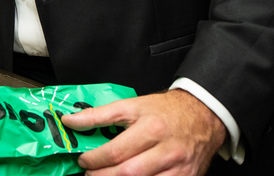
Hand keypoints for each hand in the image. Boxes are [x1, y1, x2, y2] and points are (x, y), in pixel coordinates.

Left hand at [61, 89, 226, 175]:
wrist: (203, 115)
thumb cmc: (165, 110)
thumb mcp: (132, 105)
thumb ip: (99, 114)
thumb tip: (71, 120)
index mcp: (150, 128)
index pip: (115, 151)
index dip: (94, 159)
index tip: (82, 159)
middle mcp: (166, 149)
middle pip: (127, 172)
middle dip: (102, 175)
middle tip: (89, 172)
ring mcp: (178, 167)